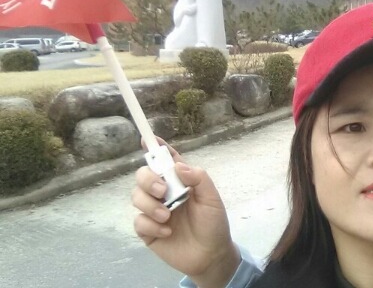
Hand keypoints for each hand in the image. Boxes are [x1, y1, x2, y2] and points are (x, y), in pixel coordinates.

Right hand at [132, 139, 239, 286]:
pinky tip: (166, 232)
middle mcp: (164, 192)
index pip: (166, 160)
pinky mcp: (147, 230)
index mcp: (180, 181)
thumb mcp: (212, 199)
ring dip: (150, 205)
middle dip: (147, 179)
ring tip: (167, 217)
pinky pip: (138, 221)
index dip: (156, 148)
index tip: (147, 139)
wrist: (210, 256)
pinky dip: (150, 225)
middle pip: (143, 175)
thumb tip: (178, 166)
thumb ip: (198, 178)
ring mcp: (154, 211)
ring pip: (136, 197)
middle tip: (162, 191)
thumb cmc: (213, 224)